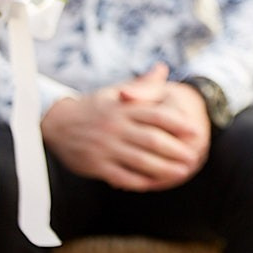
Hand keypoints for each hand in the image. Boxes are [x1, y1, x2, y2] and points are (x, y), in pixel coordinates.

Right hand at [43, 64, 210, 191]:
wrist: (55, 123)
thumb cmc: (93, 106)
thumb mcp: (116, 92)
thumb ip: (142, 85)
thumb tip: (163, 68)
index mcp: (125, 108)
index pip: (157, 115)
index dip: (179, 123)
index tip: (196, 131)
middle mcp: (116, 127)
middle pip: (152, 140)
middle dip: (176, 149)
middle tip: (194, 157)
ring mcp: (105, 147)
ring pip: (139, 160)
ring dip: (163, 168)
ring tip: (182, 173)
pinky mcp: (95, 165)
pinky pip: (121, 176)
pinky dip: (138, 181)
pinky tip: (154, 184)